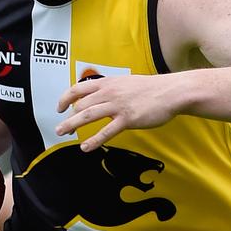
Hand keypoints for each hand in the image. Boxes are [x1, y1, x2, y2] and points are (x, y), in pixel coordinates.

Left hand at [55, 74, 183, 151]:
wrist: (171, 92)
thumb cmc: (152, 89)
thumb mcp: (126, 83)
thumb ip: (112, 89)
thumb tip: (100, 96)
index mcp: (108, 83)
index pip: (78, 88)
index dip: (65, 98)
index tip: (60, 107)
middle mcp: (110, 92)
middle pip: (81, 104)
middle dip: (68, 117)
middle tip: (61, 128)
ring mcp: (118, 105)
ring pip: (88, 115)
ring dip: (72, 125)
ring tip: (62, 133)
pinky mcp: (128, 119)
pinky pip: (107, 131)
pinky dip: (94, 140)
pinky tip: (86, 147)